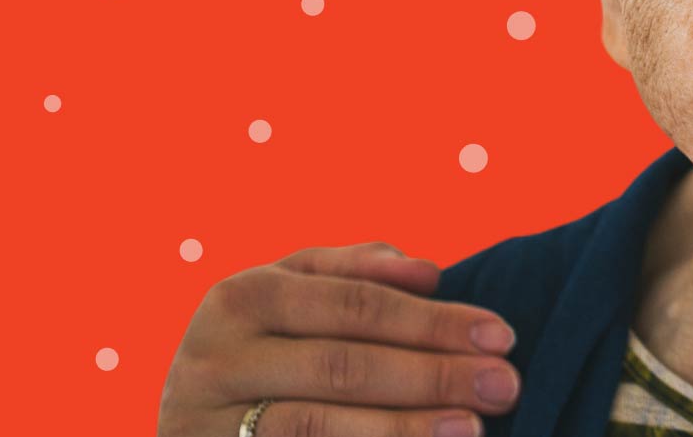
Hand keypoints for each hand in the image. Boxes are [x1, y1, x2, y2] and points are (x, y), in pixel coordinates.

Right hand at [157, 241, 520, 436]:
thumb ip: (356, 274)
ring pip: (317, 425)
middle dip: (434, 374)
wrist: (188, 425)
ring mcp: (207, 423)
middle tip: (504, 384)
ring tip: (471, 428)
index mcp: (244, 295)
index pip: (357, 304)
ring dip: (403, 428)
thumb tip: (430, 272)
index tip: (502, 335)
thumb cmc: (262, 349)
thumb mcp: (294, 298)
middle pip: (344, 365)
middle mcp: (215, 356)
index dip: (433, 320)